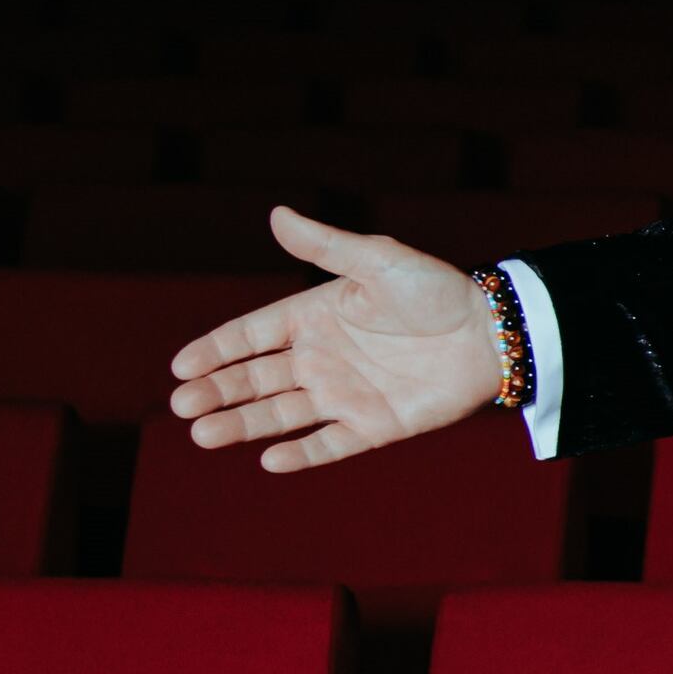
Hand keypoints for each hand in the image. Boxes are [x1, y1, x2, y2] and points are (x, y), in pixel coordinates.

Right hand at [165, 209, 509, 470]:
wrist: (492, 332)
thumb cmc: (436, 290)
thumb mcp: (378, 261)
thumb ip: (326, 246)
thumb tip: (275, 213)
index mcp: (314, 316)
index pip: (251, 335)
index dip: (215, 350)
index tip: (180, 366)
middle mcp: (321, 358)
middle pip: (255, 379)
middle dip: (216, 392)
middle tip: (182, 406)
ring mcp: (344, 394)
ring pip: (280, 414)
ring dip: (242, 424)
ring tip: (203, 435)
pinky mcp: (373, 427)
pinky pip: (329, 444)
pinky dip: (302, 454)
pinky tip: (270, 460)